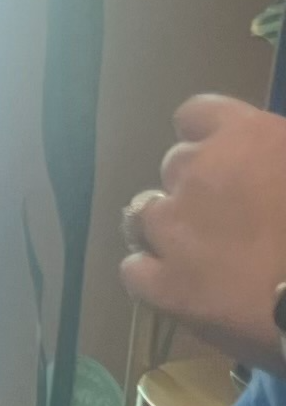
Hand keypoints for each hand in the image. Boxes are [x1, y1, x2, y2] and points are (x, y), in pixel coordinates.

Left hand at [119, 94, 285, 365]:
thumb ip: (282, 158)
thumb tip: (270, 177)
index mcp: (248, 137)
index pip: (197, 115)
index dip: (208, 140)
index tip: (228, 165)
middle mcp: (198, 170)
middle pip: (175, 168)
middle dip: (197, 190)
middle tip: (233, 222)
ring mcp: (173, 227)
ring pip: (142, 215)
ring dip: (166, 229)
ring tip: (201, 256)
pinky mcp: (163, 283)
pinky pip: (134, 271)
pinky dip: (154, 278)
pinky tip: (184, 291)